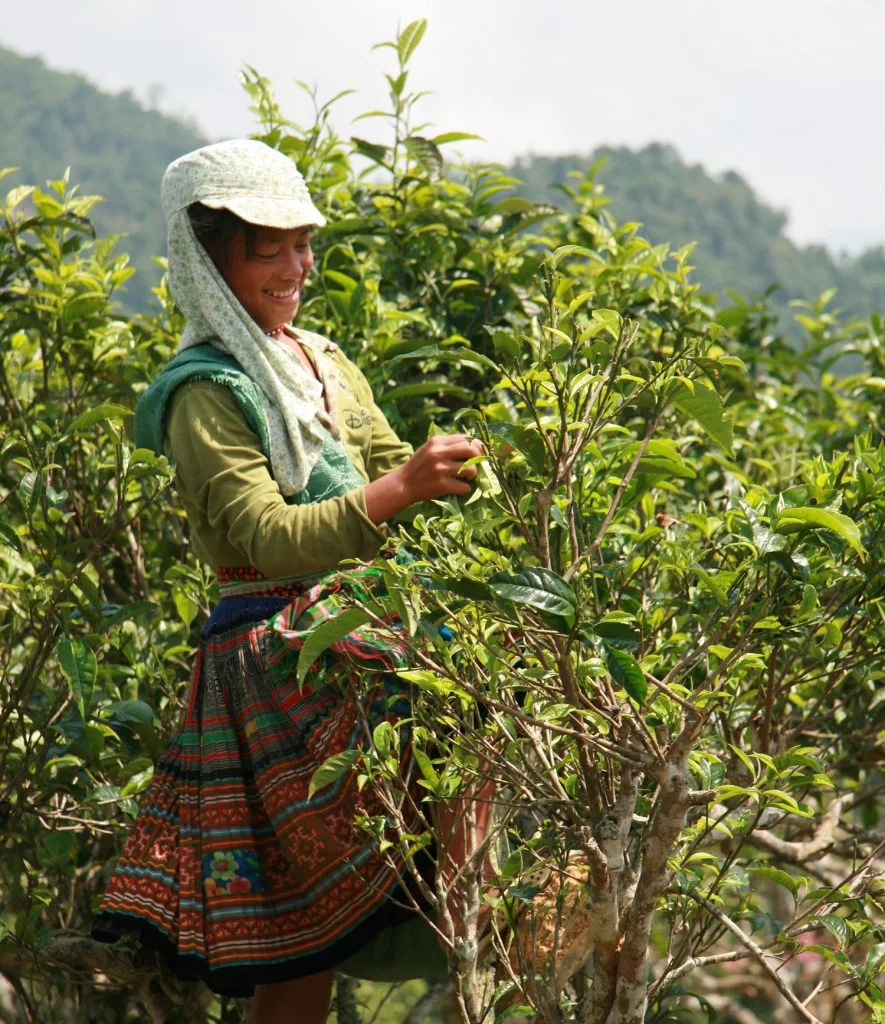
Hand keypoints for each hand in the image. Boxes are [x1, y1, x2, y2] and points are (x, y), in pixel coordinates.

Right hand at [364, 434, 483, 524]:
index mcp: (437, 441)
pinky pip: (464, 487)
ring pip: (470, 469)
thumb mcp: (430, 449)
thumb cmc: (419, 466)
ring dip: (473, 475)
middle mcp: (438, 453)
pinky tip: (459, 488)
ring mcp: (440, 469)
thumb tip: (475, 445)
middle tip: (478, 465)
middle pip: (471, 450)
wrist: (403, 484)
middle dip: (479, 458)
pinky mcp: (441, 485)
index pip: (466, 438)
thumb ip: (448, 445)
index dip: (478, 445)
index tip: (480, 453)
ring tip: (466, 478)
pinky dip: (465, 489)